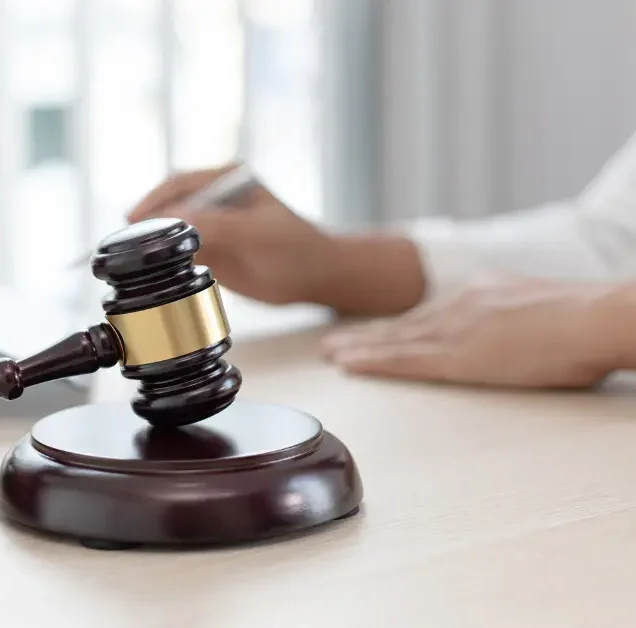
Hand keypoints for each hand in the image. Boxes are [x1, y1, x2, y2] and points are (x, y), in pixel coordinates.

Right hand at [127, 165, 340, 304]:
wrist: (315, 277)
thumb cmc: (295, 247)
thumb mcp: (257, 233)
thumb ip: (218, 225)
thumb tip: (175, 221)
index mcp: (226, 178)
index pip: (180, 184)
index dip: (154, 201)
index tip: (134, 221)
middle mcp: (213, 196)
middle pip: (167, 204)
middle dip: (146, 222)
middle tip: (124, 244)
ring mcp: (209, 223)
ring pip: (169, 229)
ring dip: (151, 242)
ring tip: (129, 259)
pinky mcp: (208, 248)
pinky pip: (176, 251)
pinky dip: (161, 260)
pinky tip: (149, 271)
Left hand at [320, 279, 632, 388]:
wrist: (597, 317)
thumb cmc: (587, 321)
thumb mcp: (543, 310)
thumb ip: (518, 320)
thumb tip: (517, 334)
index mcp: (483, 294)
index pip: (429, 314)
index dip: (398, 326)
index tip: (374, 331)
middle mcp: (461, 306)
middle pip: (404, 325)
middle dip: (367, 335)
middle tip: (334, 343)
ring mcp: (456, 330)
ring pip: (395, 341)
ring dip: (359, 348)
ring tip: (330, 354)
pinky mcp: (457, 356)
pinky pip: (404, 361)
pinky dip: (373, 362)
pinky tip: (349, 365)